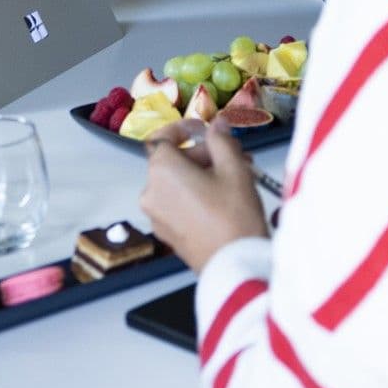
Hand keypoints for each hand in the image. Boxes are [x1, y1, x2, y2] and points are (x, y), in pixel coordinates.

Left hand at [140, 119, 268, 272]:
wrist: (233, 263)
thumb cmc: (234, 214)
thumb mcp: (234, 168)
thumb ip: (221, 139)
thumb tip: (216, 124)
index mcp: (162, 170)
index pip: (162, 137)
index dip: (184, 128)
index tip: (204, 128)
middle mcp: (151, 191)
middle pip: (172, 160)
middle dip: (203, 154)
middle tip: (235, 156)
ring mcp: (156, 215)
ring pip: (177, 183)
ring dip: (202, 174)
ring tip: (236, 178)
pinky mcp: (166, 233)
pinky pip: (177, 203)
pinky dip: (195, 194)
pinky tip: (223, 198)